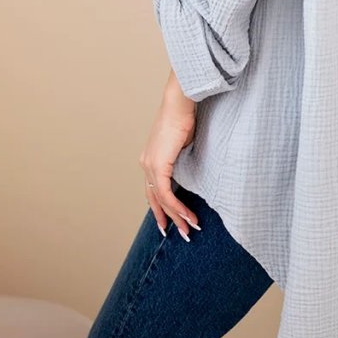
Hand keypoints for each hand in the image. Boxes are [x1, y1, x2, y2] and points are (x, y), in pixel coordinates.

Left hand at [138, 82, 201, 241]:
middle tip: (183, 233)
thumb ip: (181, 158)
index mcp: (150, 158)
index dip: (161, 208)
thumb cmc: (184, 116)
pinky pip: (167, 194)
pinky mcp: (158, 166)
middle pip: (155, 199)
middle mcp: (146, 164)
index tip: (170, 222)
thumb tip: (188, 169)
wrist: (179, 103)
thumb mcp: (182, 143)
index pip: (153, 190)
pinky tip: (188, 216)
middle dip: (169, 219)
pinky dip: (178, 207)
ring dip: (177, 217)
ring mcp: (150, 166)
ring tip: (191, 229)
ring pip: (162, 200)